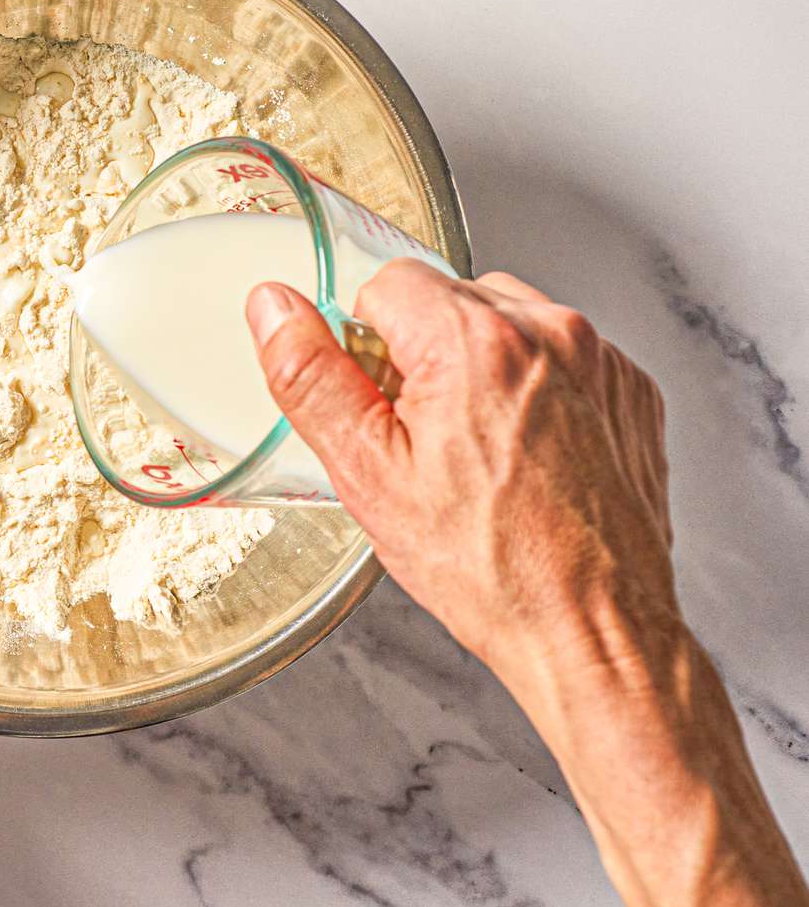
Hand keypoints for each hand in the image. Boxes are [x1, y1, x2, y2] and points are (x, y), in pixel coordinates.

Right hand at [246, 262, 808, 906]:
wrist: (591, 626)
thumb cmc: (488, 566)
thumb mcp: (367, 474)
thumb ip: (312, 377)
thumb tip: (275, 309)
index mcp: (472, 341)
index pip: (387, 280)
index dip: (367, 343)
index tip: (381, 403)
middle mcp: (547, 332)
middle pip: (449, 298)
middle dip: (424, 354)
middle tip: (423, 440)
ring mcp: (599, 359)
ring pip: (508, 323)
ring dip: (481, 366)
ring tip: (476, 452)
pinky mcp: (631, 390)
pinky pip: (562, 359)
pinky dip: (537, 391)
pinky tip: (523, 457)